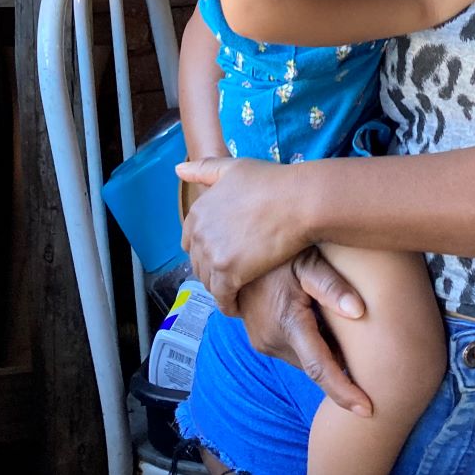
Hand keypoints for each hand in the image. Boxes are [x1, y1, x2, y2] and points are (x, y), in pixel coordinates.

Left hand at [177, 156, 309, 310]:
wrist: (297, 201)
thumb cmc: (271, 182)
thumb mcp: (233, 167)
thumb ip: (204, 170)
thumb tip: (177, 170)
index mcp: (198, 210)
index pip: (190, 240)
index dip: (206, 249)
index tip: (221, 255)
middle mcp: (198, 233)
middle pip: (198, 263)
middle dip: (212, 270)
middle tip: (231, 276)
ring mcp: (211, 254)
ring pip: (208, 281)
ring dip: (220, 288)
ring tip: (236, 291)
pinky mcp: (228, 273)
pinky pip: (221, 298)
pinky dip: (228, 305)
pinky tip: (238, 307)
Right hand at [237, 253, 372, 417]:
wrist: (237, 249)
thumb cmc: (280, 251)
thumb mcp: (306, 260)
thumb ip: (331, 285)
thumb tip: (360, 312)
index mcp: (287, 323)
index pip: (319, 368)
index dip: (344, 392)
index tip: (367, 410)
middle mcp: (272, 339)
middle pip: (316, 364)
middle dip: (338, 358)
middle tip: (354, 327)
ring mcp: (262, 341)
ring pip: (305, 358)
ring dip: (322, 347)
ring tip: (329, 314)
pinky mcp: (259, 339)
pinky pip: (293, 349)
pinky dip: (308, 341)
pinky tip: (314, 315)